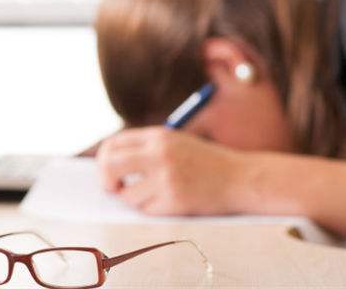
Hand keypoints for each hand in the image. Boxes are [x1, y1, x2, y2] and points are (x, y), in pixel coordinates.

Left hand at [96, 127, 250, 215]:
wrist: (240, 178)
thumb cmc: (205, 162)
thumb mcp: (175, 143)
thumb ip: (145, 148)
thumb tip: (107, 164)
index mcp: (158, 136)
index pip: (113, 144)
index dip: (104, 159)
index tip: (108, 171)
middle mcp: (159, 154)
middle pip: (109, 164)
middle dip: (105, 180)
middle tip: (112, 188)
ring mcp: (167, 177)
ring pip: (126, 195)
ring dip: (134, 199)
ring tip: (155, 194)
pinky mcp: (174, 200)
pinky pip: (146, 210)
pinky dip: (152, 209)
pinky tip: (170, 201)